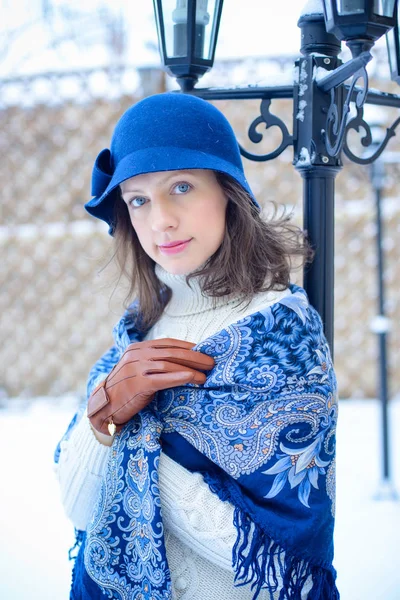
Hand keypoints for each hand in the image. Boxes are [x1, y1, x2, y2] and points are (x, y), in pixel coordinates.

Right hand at [87, 338, 214, 435]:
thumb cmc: (125, 390)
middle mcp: (136, 355)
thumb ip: (153, 362)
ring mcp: (135, 369)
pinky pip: (162, 379)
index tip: (204, 351)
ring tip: (205, 375)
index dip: (187, 346)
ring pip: (169, 364)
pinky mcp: (137, 384)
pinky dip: (179, 377)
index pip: (167, 343)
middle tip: (211, 362)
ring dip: (191, 369)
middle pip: (171, 352)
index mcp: (137, 348)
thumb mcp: (137, 370)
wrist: (104, 408)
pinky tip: (192, 379)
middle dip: (194, 357)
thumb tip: (181, 361)